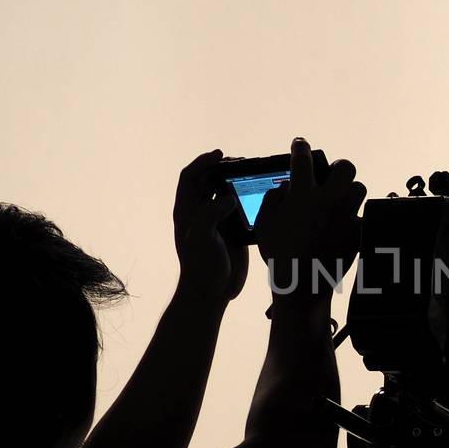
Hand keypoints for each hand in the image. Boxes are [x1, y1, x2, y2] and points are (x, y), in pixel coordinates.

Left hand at [174, 149, 249, 305]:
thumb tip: (228, 197)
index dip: (202, 161)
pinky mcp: (232, 230)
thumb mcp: (201, 237)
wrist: (212, 292)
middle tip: (241, 162)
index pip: (190, 176)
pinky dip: (248, 197)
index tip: (219, 155)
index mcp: (187, 210)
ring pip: (225, 191)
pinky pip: (239, 207)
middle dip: (223, 167)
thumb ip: (211, 213)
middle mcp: (200, 212)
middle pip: (209, 179)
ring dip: (237, 180)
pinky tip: (261, 194)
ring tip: (252, 174)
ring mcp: (217, 221)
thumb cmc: (201, 267)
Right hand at [255, 138, 365, 304]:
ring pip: (359, 189)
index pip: (302, 159)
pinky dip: (355, 218)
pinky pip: (363, 217)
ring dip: (349, 192)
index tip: (300, 144)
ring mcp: (345, 217)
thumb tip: (285, 185)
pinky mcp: (358, 234)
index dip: (301, 147)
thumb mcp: (264, 223)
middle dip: (338, 166)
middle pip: (345, 166)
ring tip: (339, 201)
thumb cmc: (279, 255)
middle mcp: (327, 201)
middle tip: (331, 174)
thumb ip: (273, 198)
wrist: (301, 288)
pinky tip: (346, 224)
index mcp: (301, 196)